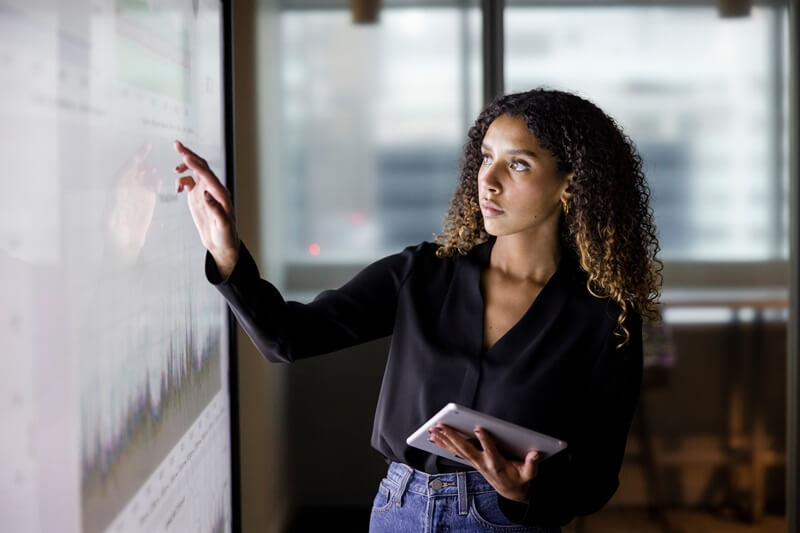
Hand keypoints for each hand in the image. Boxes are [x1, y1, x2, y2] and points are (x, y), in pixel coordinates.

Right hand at [173, 140, 239, 276]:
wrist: (222, 244)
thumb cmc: (226, 235)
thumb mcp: (223, 224)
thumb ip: (216, 209)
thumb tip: (206, 194)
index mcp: (220, 193)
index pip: (207, 174)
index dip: (196, 165)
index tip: (185, 157)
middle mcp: (213, 189)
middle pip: (201, 166)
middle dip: (189, 155)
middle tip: (176, 144)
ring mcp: (204, 191)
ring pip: (195, 172)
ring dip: (184, 166)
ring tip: (175, 169)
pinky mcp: (197, 197)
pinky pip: (188, 182)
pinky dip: (181, 181)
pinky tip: (177, 189)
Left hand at [429, 424, 539, 502]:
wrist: (511, 492)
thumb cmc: (519, 479)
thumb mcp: (529, 475)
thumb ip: (531, 464)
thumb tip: (535, 454)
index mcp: (497, 464)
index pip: (490, 451)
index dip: (485, 440)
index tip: (480, 429)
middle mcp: (483, 463)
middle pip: (466, 449)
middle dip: (453, 437)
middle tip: (442, 426)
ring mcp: (475, 462)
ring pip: (457, 450)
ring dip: (444, 440)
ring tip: (433, 430)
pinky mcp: (472, 461)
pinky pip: (455, 452)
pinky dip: (444, 445)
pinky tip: (435, 438)